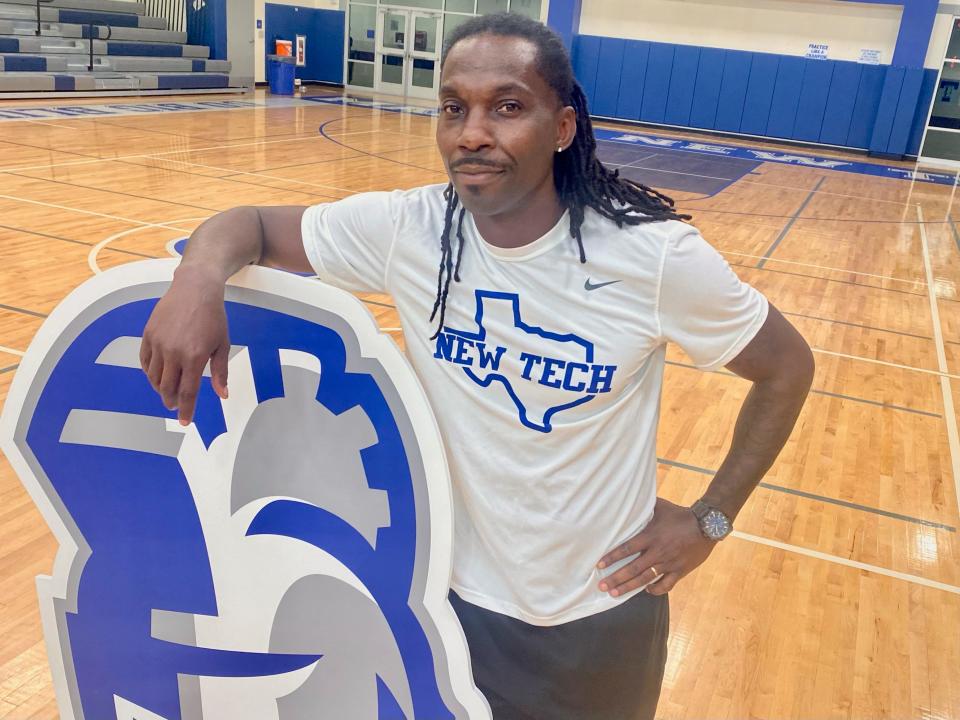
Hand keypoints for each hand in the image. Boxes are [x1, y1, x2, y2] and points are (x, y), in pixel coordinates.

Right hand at [139, 265, 230, 424]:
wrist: (195, 289)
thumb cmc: (213, 317)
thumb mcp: (222, 344)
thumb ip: (220, 372)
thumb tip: (222, 395)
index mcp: (195, 357)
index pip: (188, 392)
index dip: (186, 410)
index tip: (185, 422)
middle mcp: (173, 353)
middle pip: (167, 388)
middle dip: (171, 401)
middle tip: (175, 406)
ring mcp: (158, 343)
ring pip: (153, 376)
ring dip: (159, 388)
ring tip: (167, 391)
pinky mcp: (148, 334)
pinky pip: (144, 360)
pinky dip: (149, 372)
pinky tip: (155, 375)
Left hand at [597, 497, 717, 596]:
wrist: (707, 525)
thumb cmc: (680, 514)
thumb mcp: (660, 506)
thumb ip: (643, 506)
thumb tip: (629, 497)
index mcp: (651, 536)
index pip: (627, 549)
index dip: (612, 557)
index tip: (599, 565)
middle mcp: (658, 552)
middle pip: (633, 568)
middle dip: (616, 578)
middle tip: (602, 586)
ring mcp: (669, 563)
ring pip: (646, 579)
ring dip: (629, 587)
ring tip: (615, 593)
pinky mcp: (680, 571)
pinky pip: (666, 585)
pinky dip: (655, 589)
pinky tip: (646, 590)